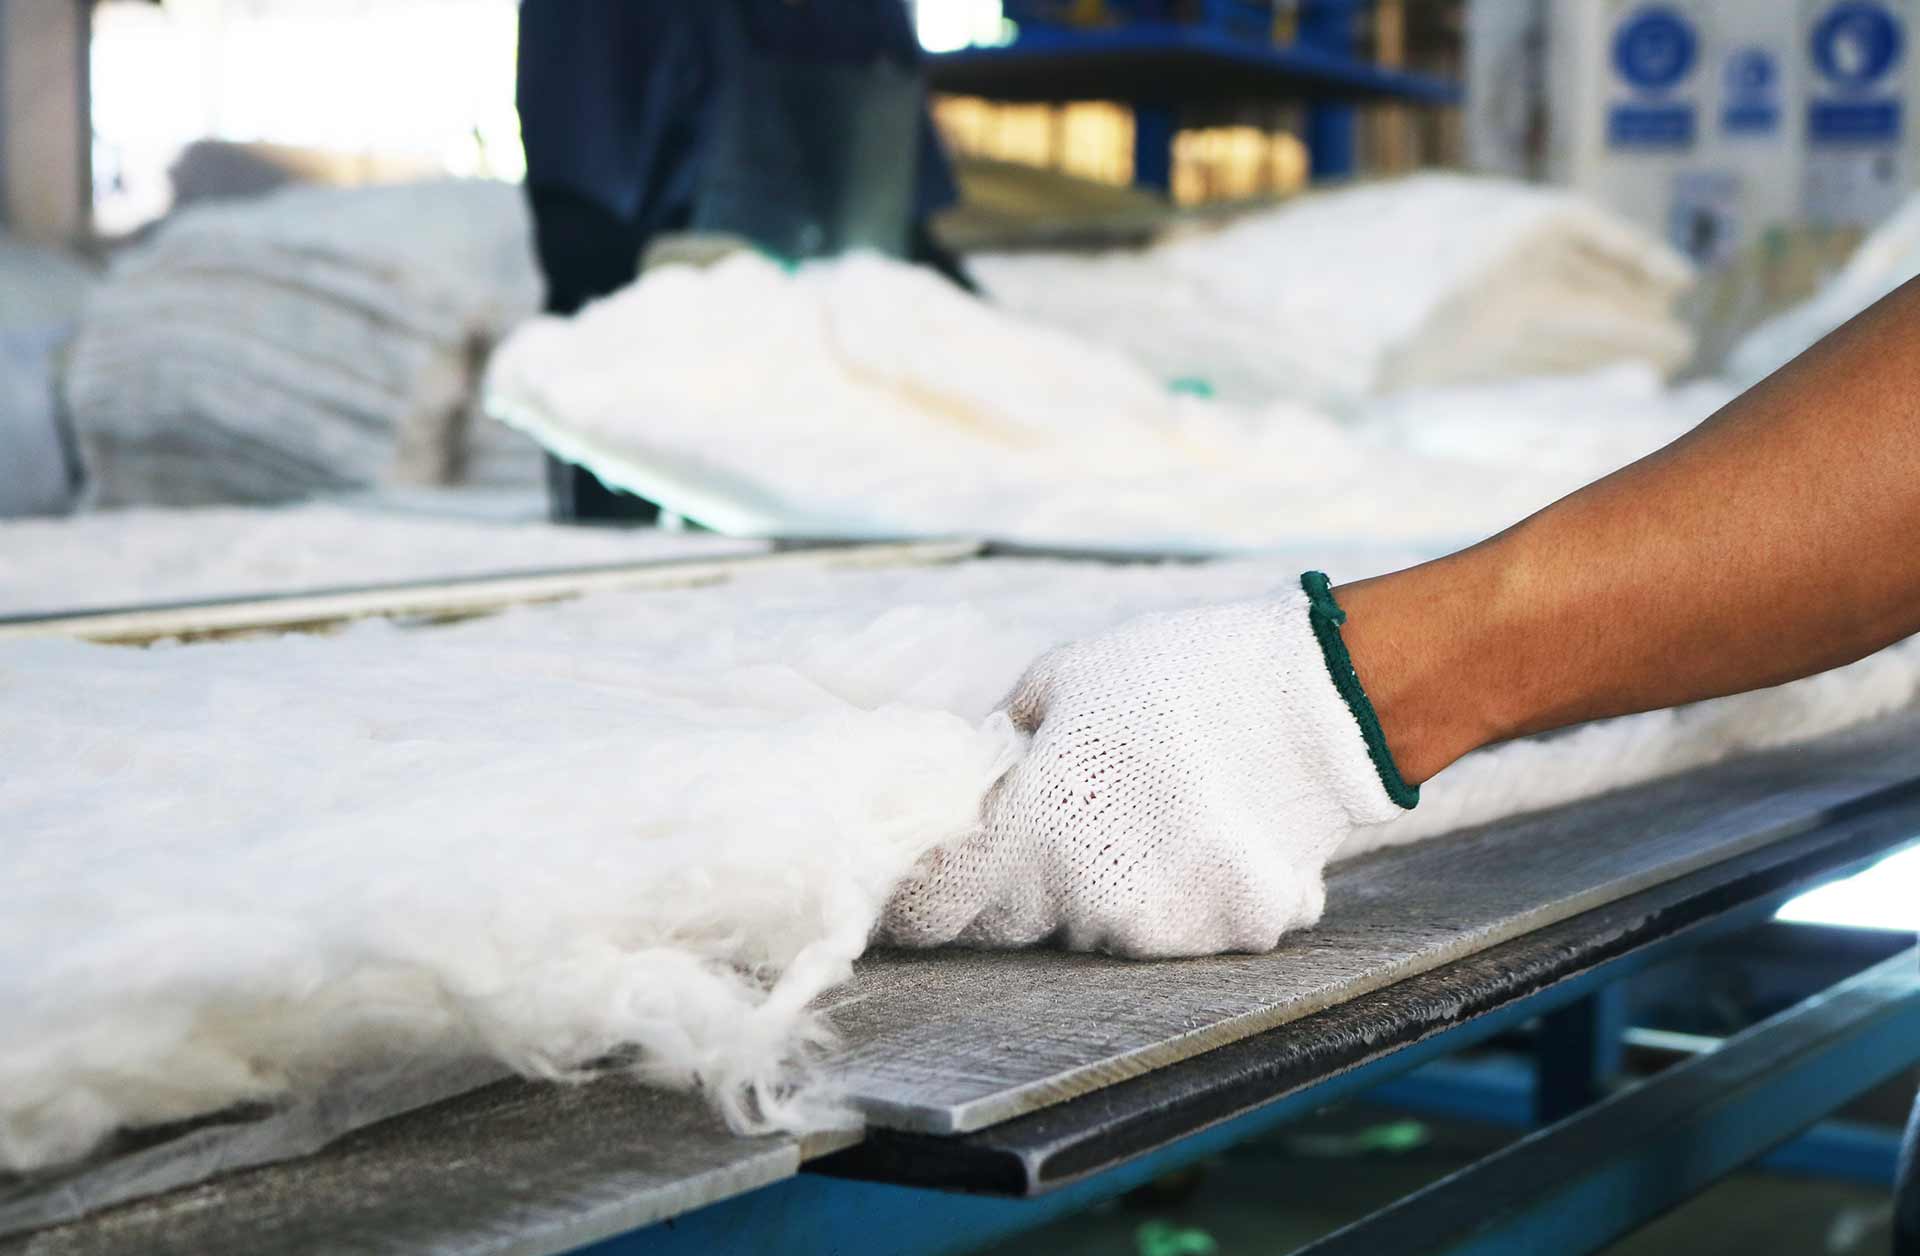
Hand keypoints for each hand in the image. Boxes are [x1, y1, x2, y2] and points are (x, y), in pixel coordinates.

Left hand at [877, 583, 1409, 957]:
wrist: (1322, 696)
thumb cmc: (1182, 673)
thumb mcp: (1064, 678)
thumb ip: (1003, 740)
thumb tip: (969, 774)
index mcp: (1036, 831)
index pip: (942, 907)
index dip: (924, 896)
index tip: (920, 885)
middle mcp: (1093, 899)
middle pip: (1017, 923)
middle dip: (1015, 883)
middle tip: (1053, 822)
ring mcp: (1167, 928)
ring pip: (1097, 929)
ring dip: (1099, 890)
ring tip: (1144, 815)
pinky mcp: (1233, 936)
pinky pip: (1178, 928)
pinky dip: (1178, 894)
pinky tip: (1204, 834)